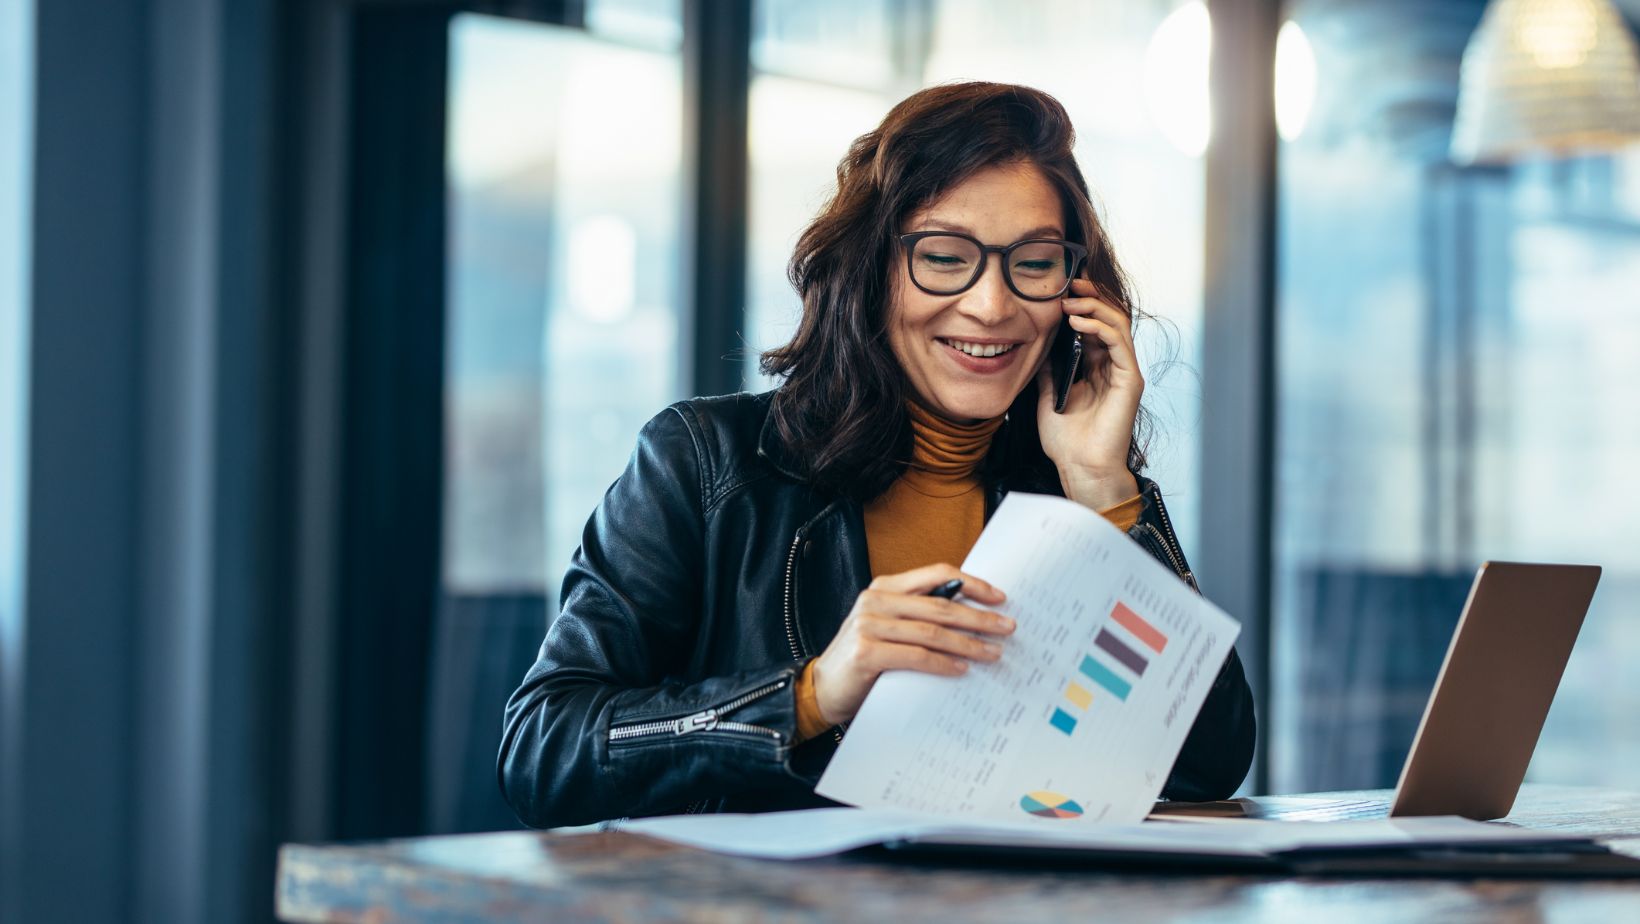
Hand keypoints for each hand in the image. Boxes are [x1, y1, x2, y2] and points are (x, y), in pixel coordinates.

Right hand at [810, 564, 1012, 724]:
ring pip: (932, 632)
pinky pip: (916, 656)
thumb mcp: (890, 627)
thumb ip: (919, 616)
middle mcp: (876, 600)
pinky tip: (962, 669)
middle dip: (979, 617)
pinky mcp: (866, 652)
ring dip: (968, 643)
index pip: (936, 574)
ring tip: (992, 652)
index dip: (971, 584)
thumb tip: (971, 617)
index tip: (999, 598)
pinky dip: (943, 663)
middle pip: (940, 605)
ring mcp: (869, 625)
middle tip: (1007, 627)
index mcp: (885, 587)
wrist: (822, 687)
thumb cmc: (863, 658)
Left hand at [1035, 277, 1141, 509]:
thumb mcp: (1047, 396)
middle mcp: (1113, 366)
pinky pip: (1118, 344)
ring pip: (1117, 324)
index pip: (1092, 325)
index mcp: (1095, 368)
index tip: (1060, 290)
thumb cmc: (1066, 441)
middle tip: (1070, 283)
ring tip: (1071, 299)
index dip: (1080, 305)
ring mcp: (1124, 372)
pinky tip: (1079, 322)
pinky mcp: (1130, 380)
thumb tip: (1036, 345)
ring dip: (1094, 307)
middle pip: (1109, 318)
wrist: (1080, 468)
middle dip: (1091, 297)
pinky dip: (1100, 327)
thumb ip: (1047, 371)